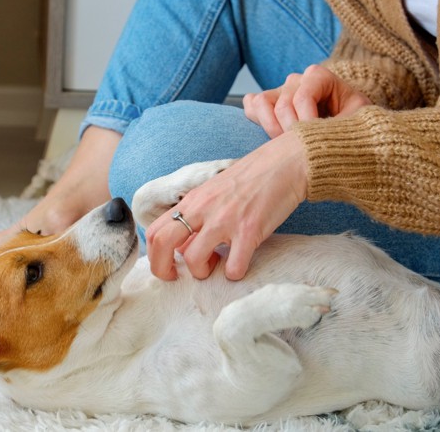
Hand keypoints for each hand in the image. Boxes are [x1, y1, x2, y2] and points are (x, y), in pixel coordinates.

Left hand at [146, 131, 307, 280]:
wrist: (286, 164)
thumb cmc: (250, 180)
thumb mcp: (213, 193)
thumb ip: (196, 218)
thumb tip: (182, 248)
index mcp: (191, 201)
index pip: (154, 230)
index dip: (154, 256)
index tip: (167, 266)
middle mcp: (203, 210)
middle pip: (163, 244)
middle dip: (163, 269)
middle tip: (178, 276)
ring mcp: (225, 220)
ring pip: (194, 259)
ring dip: (202, 272)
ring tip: (215, 265)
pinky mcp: (249, 231)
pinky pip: (233, 267)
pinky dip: (234, 274)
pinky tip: (239, 265)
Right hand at [242, 64, 370, 137]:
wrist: (340, 135)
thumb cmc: (351, 126)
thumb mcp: (358, 120)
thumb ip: (346, 119)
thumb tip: (328, 128)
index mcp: (319, 77)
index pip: (303, 96)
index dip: (307, 121)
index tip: (316, 139)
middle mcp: (296, 80)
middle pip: (283, 105)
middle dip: (291, 131)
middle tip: (302, 149)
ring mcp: (278, 91)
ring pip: (262, 102)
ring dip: (271, 128)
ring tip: (287, 144)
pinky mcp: (265, 103)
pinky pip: (251, 105)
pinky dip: (257, 120)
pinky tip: (273, 135)